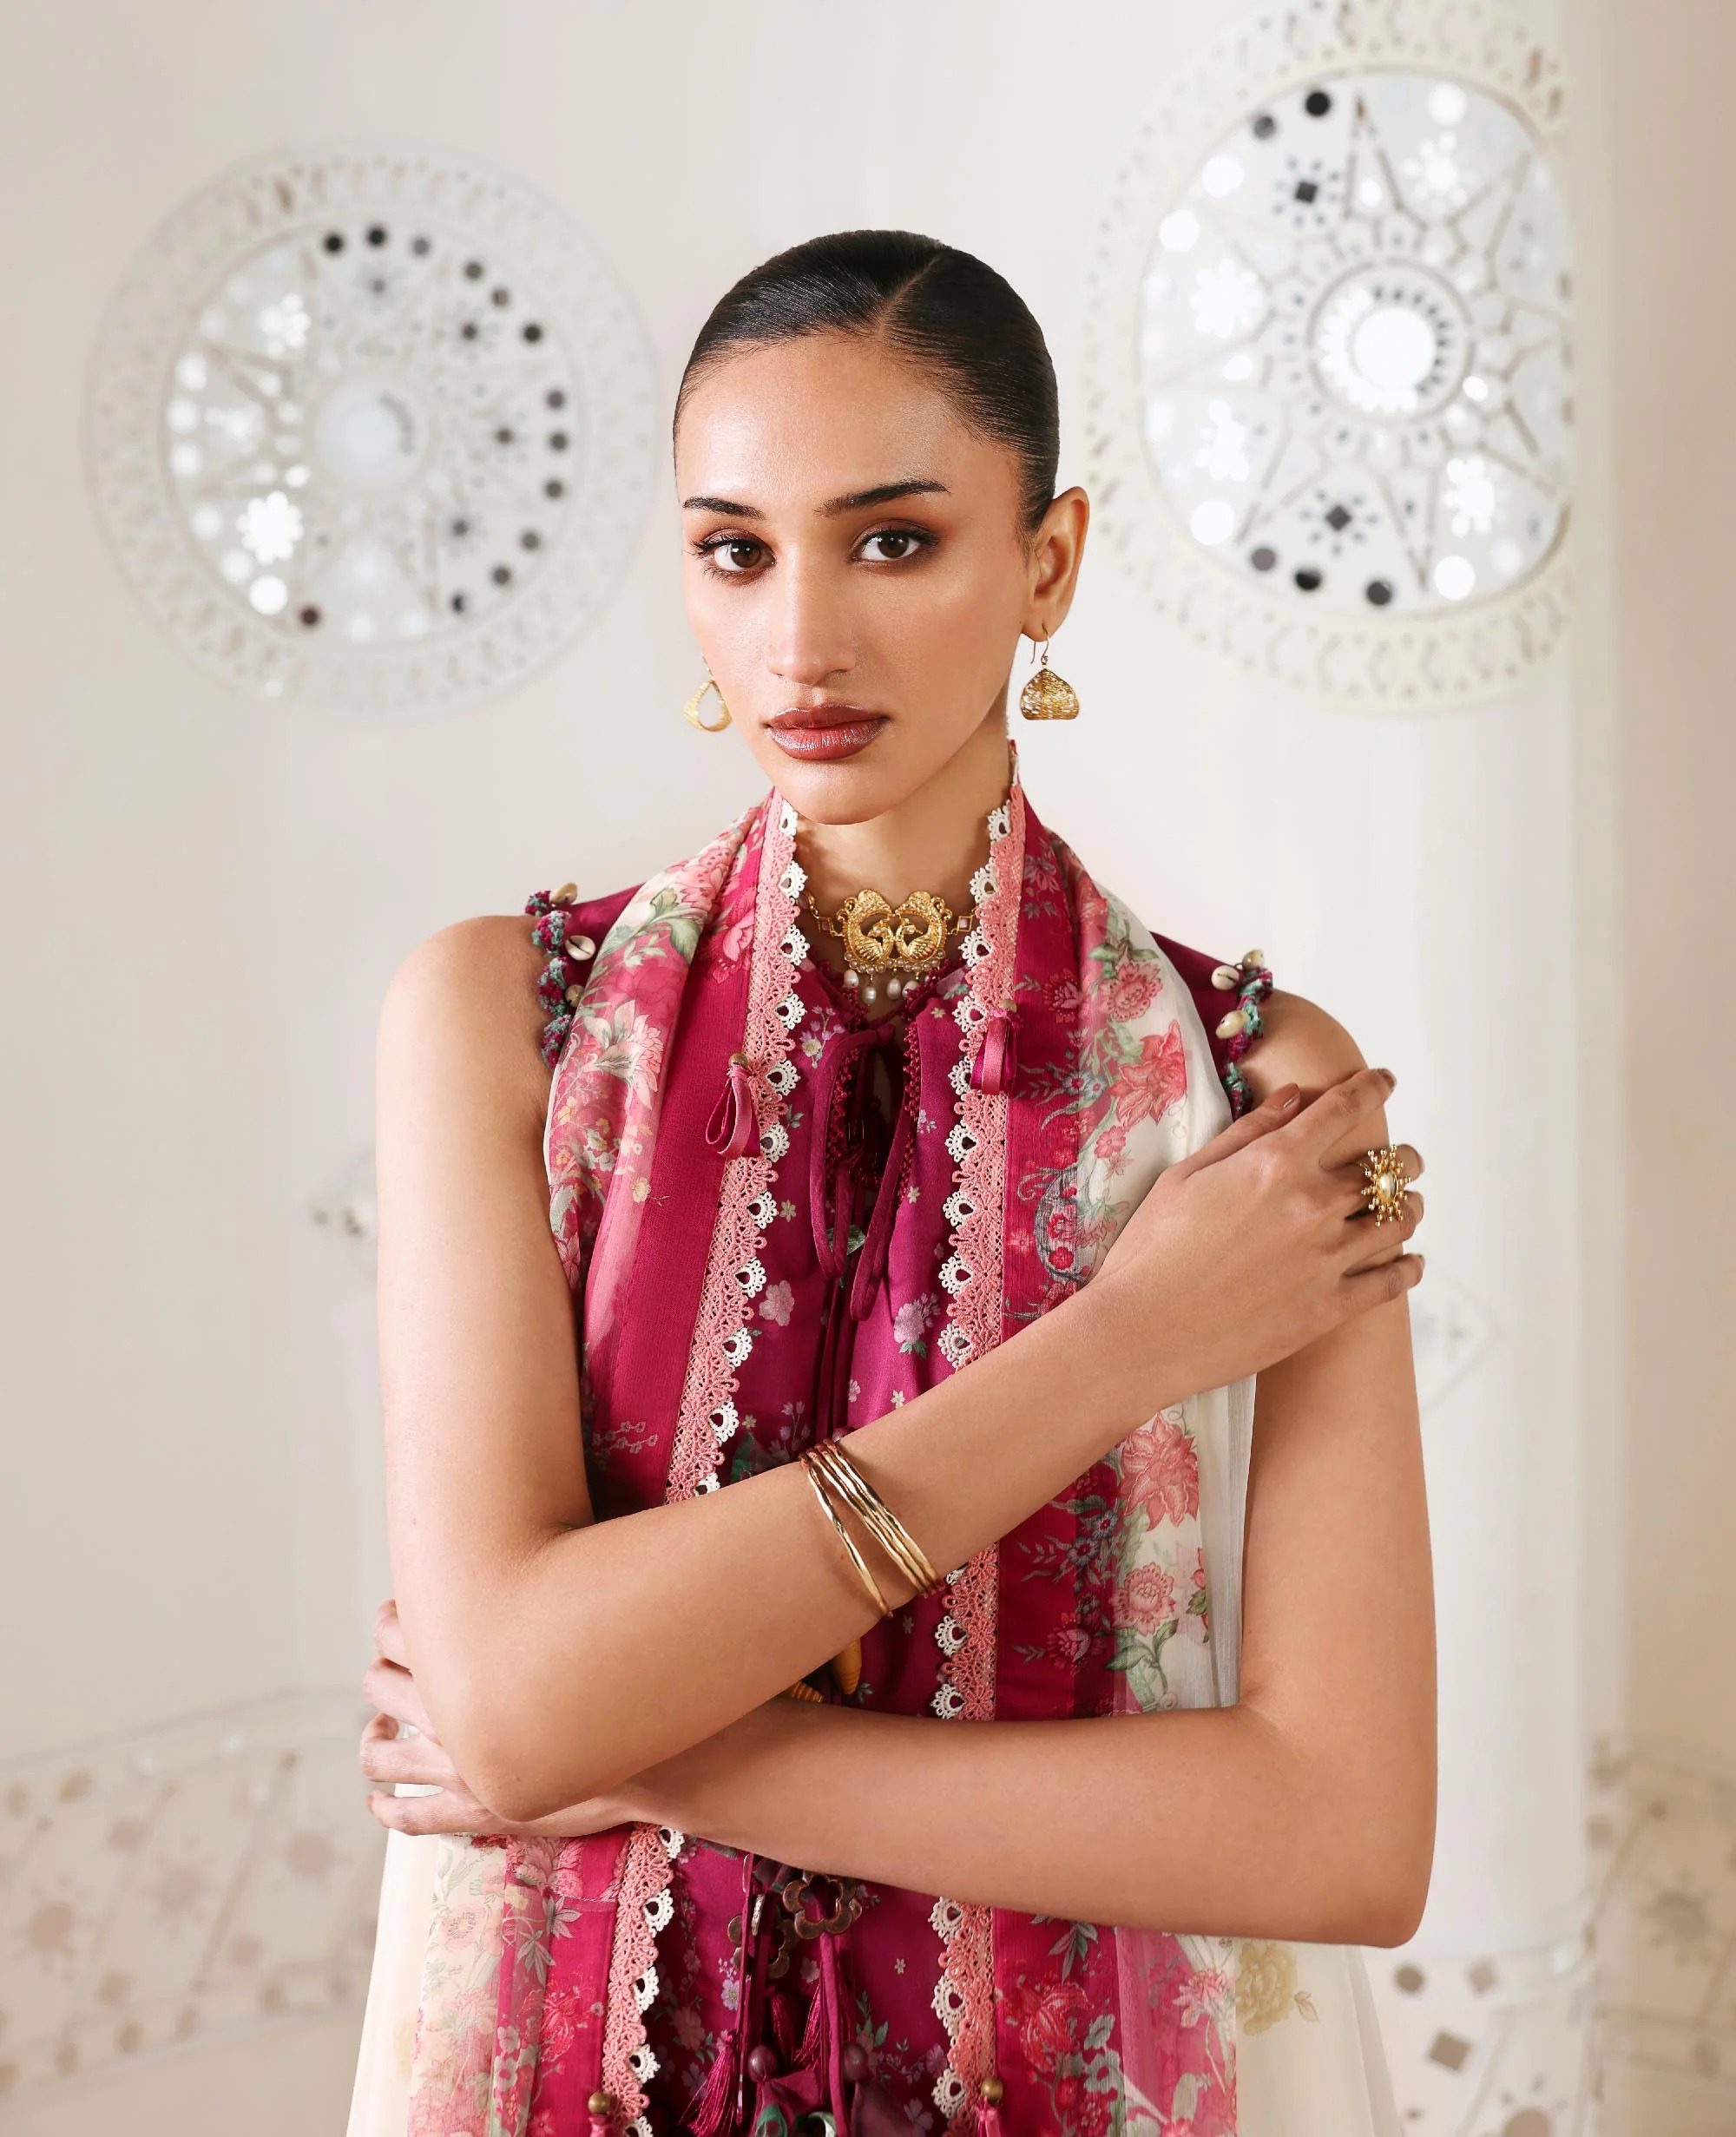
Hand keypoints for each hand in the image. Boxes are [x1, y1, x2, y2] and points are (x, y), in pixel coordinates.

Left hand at [359, 1599, 636, 1838]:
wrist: (654, 1752)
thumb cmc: (621, 1676)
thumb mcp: (576, 1618)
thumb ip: (538, 1597)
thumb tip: (528, 1556)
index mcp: (468, 1658)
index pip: (397, 1630)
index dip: (393, 1622)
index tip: (405, 1617)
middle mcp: (448, 1713)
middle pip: (379, 1685)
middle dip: (381, 1673)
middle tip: (393, 1669)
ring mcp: (456, 1767)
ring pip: (380, 1756)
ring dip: (373, 1742)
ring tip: (378, 1735)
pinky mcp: (473, 1811)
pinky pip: (410, 1817)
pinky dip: (388, 1807)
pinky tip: (383, 1799)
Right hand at [1090, 1065, 1424, 1407]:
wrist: (1144, 1331)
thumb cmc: (1151, 1250)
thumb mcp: (1186, 1176)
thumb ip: (1247, 1132)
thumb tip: (1294, 1097)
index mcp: (1275, 1162)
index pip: (1343, 1109)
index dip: (1372, 1087)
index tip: (1385, 1080)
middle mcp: (1312, 1204)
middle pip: (1385, 1168)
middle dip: (1401, 1158)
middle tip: (1403, 1160)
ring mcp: (1326, 1259)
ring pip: (1398, 1221)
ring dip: (1411, 1206)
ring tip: (1410, 1205)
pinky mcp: (1329, 1308)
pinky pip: (1392, 1282)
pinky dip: (1409, 1268)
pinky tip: (1410, 1262)